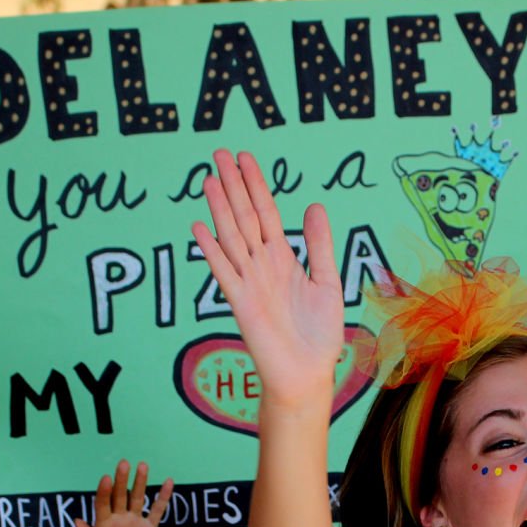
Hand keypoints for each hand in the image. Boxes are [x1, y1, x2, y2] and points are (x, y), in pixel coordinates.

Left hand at [74, 460, 173, 526]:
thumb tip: (78, 521)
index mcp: (101, 524)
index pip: (102, 503)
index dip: (104, 491)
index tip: (106, 478)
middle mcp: (117, 519)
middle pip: (120, 495)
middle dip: (122, 480)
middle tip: (124, 463)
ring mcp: (133, 523)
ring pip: (137, 498)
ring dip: (140, 482)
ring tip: (142, 466)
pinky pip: (157, 511)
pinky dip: (163, 497)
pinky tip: (168, 483)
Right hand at [190, 150, 344, 406]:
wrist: (306, 374)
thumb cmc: (318, 335)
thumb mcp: (328, 283)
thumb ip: (319, 245)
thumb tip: (314, 205)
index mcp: (283, 260)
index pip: (266, 213)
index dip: (256, 185)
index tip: (245, 158)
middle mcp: (262, 266)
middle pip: (245, 217)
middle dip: (233, 186)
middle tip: (219, 152)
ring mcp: (249, 283)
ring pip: (232, 237)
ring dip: (219, 208)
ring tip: (209, 178)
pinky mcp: (241, 303)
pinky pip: (224, 271)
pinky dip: (212, 250)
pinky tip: (199, 227)